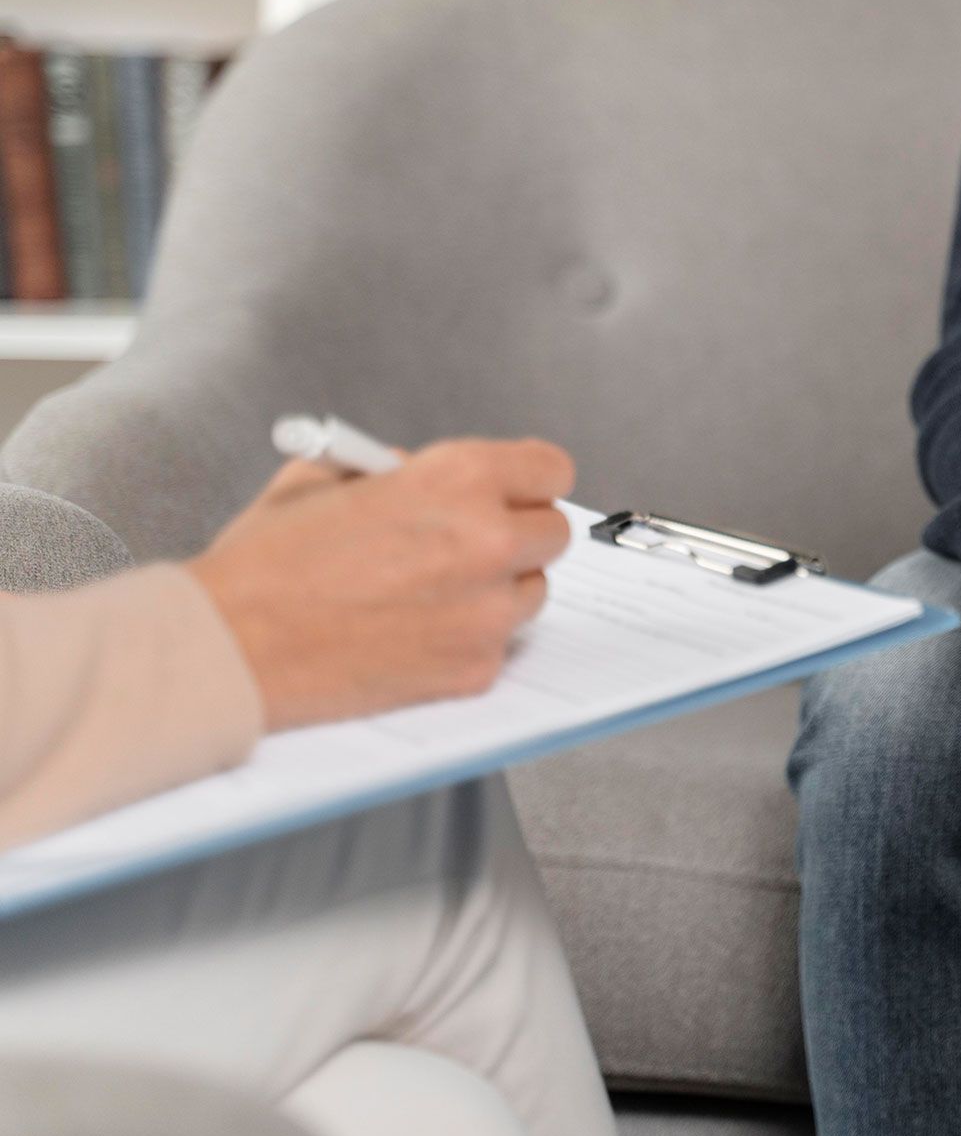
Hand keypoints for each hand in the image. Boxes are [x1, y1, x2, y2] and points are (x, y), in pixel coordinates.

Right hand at [188, 438, 575, 730]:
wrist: (231, 647)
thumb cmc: (266, 563)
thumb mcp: (323, 478)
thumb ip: (392, 467)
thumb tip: (421, 471)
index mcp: (458, 479)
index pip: (551, 469)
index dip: (530, 481)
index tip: (517, 492)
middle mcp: (488, 542)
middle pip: (554, 533)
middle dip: (518, 534)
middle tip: (473, 543)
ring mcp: (488, 612)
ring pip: (534, 593)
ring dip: (500, 589)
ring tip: (434, 591)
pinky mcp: (476, 668)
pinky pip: (500, 645)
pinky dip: (470, 639)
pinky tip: (415, 633)